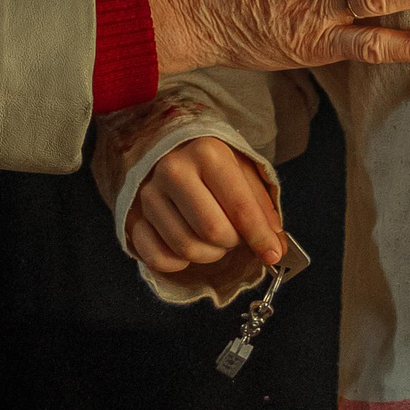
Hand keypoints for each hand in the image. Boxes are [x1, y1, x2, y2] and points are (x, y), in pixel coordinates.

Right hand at [126, 135, 282, 276]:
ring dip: (209, 254)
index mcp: (206, 153)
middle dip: (232, 242)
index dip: (261, 237)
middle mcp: (173, 170)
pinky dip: (178, 263)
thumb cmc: (211, 162)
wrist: (166, 147)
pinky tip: (187, 246)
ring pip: (187, 248)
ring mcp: (149, 194)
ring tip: (212, 238)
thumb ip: (262, 208)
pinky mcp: (133, 216)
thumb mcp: (243, 171)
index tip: (273, 255)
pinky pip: (158, 257)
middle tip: (234, 233)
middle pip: (213, 232)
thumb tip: (275, 249)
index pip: (239, 208)